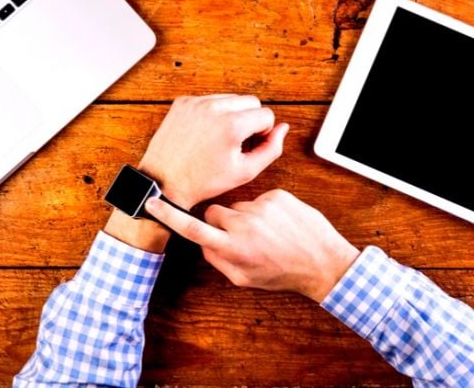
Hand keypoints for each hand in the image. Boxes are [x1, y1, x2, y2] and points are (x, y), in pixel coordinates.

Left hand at [138, 94, 289, 209]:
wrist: (164, 182)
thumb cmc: (204, 181)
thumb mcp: (245, 172)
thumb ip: (271, 148)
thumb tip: (283, 128)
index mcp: (232, 125)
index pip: (266, 114)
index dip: (263, 133)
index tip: (249, 147)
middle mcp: (214, 108)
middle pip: (251, 101)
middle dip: (250, 120)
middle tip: (237, 143)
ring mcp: (196, 103)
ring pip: (231, 98)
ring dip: (232, 114)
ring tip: (221, 139)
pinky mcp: (183, 102)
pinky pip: (210, 99)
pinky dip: (213, 113)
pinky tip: (206, 133)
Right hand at [145, 189, 360, 302]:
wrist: (323, 260)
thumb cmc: (283, 273)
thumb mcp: (245, 278)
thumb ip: (218, 260)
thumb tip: (202, 243)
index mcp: (233, 248)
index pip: (191, 228)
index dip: (167, 215)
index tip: (150, 200)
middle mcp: (245, 224)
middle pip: (214, 212)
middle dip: (219, 222)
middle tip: (237, 236)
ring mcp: (262, 207)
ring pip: (238, 206)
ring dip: (245, 217)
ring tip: (267, 234)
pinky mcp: (278, 195)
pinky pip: (260, 199)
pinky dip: (265, 211)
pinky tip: (279, 225)